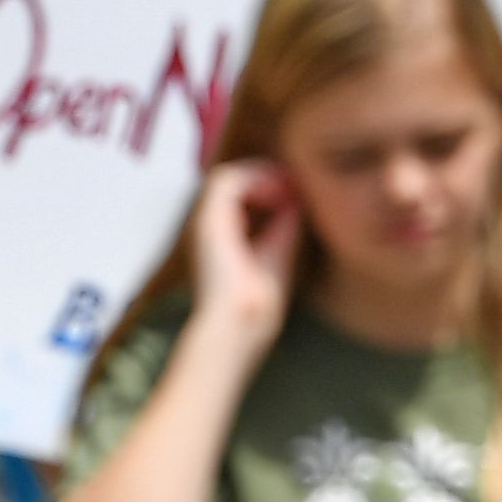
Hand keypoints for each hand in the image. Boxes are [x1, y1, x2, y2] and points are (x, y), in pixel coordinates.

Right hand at [188, 158, 303, 349]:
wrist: (239, 326)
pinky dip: (255, 179)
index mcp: (221, 237)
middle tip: (294, 187)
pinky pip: (227, 179)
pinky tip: (278, 194)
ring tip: (287, 189)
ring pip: (230, 176)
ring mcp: (205, 220)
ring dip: (262, 176)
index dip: (270, 188)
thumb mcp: (277, 255)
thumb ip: (284, 226)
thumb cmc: (258, 305)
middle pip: (235, 182)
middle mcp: (209, 226)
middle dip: (267, 178)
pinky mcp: (208, 218)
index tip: (297, 196)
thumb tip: (296, 199)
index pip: (242, 197)